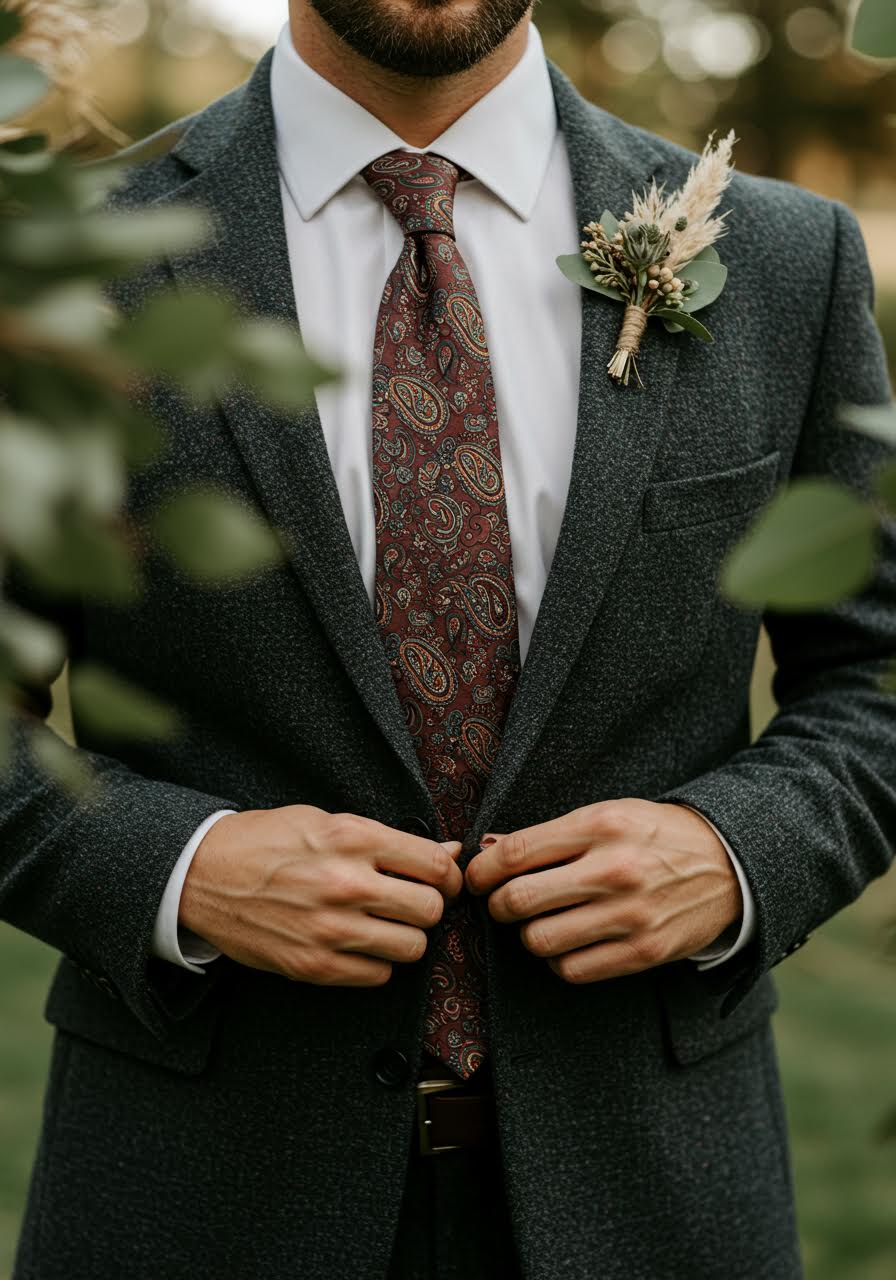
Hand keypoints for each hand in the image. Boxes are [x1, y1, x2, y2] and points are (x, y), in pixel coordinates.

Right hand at [180, 806, 462, 986]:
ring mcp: (330, 929)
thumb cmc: (266, 840)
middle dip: (428, 906)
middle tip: (412, 901)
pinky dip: (377, 962)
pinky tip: (359, 943)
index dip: (447, 874)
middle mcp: (346, 884)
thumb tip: (446, 853)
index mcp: (352, 839)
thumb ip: (387, 839)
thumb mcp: (327, 820)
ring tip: (385, 924)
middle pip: (430, 910)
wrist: (203, 873)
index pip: (434, 864)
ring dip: (406, 937)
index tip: (442, 879)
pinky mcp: (314, 965)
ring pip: (412, 947)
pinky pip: (378, 975)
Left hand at [465, 799, 741, 983]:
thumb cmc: (654, 835)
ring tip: (539, 922)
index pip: (516, 853)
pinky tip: (569, 943)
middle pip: (519, 901)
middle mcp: (614, 870)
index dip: (481, 870)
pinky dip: (559, 961)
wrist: (729, 863)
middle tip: (502, 903)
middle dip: (497, 905)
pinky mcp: (644, 952)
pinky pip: (573, 970)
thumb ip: (551, 834)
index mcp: (600, 826)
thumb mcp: (607, 815)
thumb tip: (488, 849)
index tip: (474, 877)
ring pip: (540, 941)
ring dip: (528, 935)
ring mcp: (630, 914)